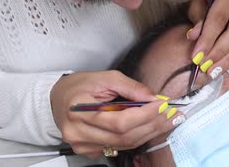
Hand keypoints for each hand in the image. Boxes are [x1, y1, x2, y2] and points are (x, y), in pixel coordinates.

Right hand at [50, 71, 181, 157]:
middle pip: (124, 136)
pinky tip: (148, 127)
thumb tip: (154, 98)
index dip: (145, 115)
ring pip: (124, 145)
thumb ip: (130, 88)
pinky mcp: (88, 151)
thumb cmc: (79, 86)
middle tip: (170, 114)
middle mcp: (78, 133)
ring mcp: (82, 145)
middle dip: (152, 124)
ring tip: (165, 120)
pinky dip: (135, 137)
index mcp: (79, 111)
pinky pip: (118, 147)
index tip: (162, 105)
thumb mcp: (105, 77)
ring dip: (148, 132)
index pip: (119, 121)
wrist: (58, 99)